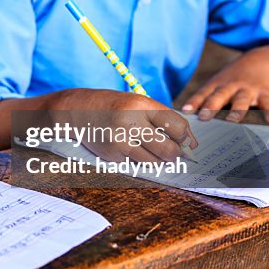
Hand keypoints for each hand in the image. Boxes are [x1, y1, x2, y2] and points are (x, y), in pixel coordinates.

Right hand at [48, 88, 197, 162]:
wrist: (79, 110)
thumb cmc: (116, 107)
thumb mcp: (138, 103)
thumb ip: (163, 119)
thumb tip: (190, 144)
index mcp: (141, 105)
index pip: (177, 126)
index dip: (185, 137)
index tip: (184, 141)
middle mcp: (130, 122)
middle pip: (168, 149)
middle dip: (175, 154)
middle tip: (172, 152)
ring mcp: (119, 140)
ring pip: (154, 162)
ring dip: (157, 160)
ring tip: (149, 149)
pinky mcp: (111, 154)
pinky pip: (136, 164)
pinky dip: (137, 160)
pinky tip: (127, 147)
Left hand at [181, 48, 268, 123]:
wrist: (261, 61)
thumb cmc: (232, 79)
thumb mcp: (217, 84)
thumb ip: (204, 100)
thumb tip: (187, 119)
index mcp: (216, 85)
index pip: (203, 94)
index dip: (193, 102)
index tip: (185, 111)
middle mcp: (231, 86)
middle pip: (220, 96)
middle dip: (211, 106)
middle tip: (203, 117)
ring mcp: (248, 89)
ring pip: (242, 100)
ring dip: (237, 110)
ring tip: (233, 120)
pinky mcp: (265, 92)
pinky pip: (267, 103)